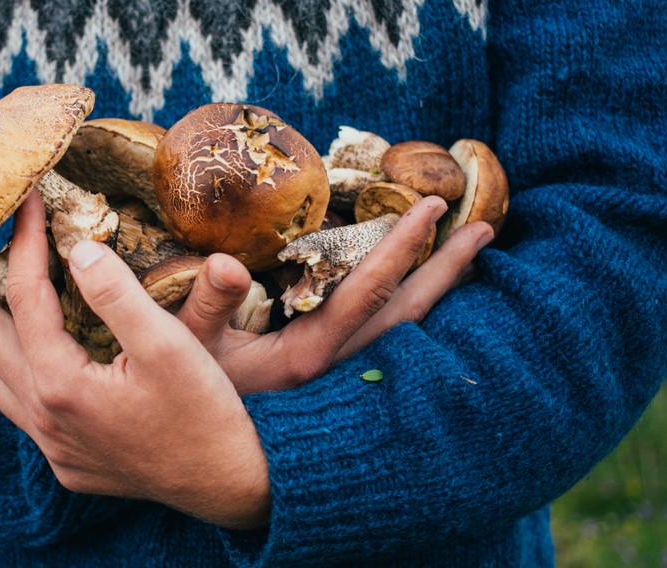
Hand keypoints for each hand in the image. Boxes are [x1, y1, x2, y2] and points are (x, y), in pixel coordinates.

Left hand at [0, 193, 270, 528]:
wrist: (228, 487)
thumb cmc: (206, 413)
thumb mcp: (170, 345)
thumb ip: (117, 293)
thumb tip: (75, 246)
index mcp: (61, 384)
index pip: (26, 296)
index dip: (23, 241)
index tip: (26, 200)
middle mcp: (43, 416)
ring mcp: (50, 443)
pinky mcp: (65, 458)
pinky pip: (12, 402)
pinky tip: (2, 353)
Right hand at [176, 198, 493, 394]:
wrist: (199, 461)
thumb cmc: (182, 396)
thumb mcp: (182, 348)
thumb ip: (206, 304)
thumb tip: (227, 262)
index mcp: (306, 355)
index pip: (367, 289)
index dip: (401, 245)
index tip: (432, 205)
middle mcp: (334, 370)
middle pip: (406, 314)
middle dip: (445, 269)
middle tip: (484, 227)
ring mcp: (338, 381)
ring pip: (405, 334)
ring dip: (438, 294)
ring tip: (469, 260)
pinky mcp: (333, 387)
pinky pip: (390, 346)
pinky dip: (414, 318)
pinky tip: (424, 303)